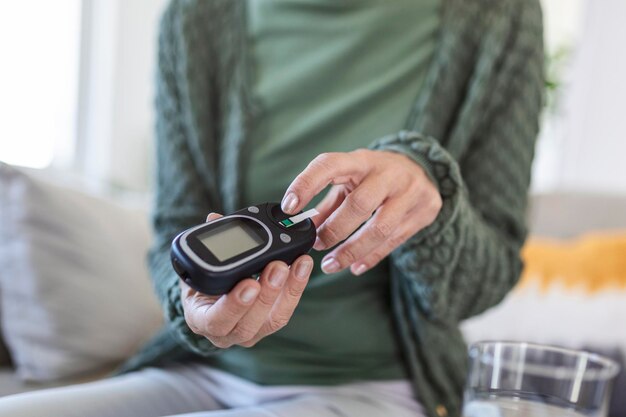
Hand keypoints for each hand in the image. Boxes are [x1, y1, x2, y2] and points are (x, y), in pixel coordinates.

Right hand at [180, 213, 313, 347]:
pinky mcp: (269, 325)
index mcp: (201, 320)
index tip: (249, 282)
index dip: (234, 304)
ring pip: (273, 319)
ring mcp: (249, 333)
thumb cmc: (199, 284)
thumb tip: (214, 218)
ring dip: (288, 290)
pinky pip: (285, 310)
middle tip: (278, 266)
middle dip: (267, 294)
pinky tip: (302, 266)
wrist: (207, 301)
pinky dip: (296, 287)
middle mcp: (226, 334)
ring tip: (297, 263)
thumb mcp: (195, 266)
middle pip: (249, 323)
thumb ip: (205, 246)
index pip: (216, 320)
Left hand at [281, 149, 441, 275]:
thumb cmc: (376, 177)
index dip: (306, 184)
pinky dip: (371, 257)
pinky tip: (355, 267)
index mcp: (362, 160)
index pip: (330, 165)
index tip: (289, 207)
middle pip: (359, 205)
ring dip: (351, 251)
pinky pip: (394, 242)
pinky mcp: (424, 211)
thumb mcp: (351, 180)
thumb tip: (301, 226)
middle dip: (333, 230)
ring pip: (379, 229)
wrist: (423, 170)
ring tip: (331, 264)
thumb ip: (327, 203)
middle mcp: (388, 173)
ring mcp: (410, 192)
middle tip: (316, 245)